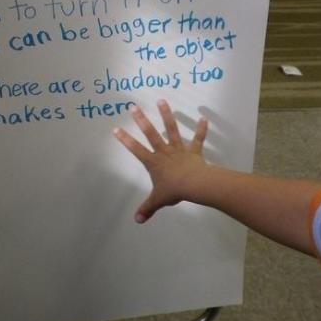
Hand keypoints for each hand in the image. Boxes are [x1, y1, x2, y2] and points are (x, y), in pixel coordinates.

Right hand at [113, 99, 208, 223]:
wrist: (193, 185)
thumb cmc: (174, 191)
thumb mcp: (158, 200)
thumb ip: (147, 208)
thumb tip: (137, 220)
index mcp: (153, 163)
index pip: (136, 149)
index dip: (125, 140)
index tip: (116, 128)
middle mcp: (164, 152)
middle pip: (151, 134)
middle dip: (142, 120)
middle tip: (134, 107)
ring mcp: (179, 149)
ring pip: (172, 129)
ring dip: (167, 115)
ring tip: (162, 100)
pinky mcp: (193, 151)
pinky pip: (198, 139)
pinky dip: (201, 129)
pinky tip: (203, 118)